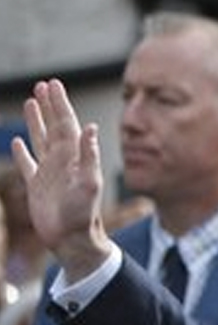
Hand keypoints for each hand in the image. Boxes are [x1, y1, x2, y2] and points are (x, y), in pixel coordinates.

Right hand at [12, 79, 112, 276]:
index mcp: (74, 157)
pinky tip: (18, 142)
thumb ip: (89, 156)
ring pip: (41, 139)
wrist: (73, 240)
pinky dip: (23, 152)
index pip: (67, 123)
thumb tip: (90, 128)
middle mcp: (62, 161)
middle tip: (44, 85)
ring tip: (32, 102)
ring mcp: (49, 172)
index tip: (53, 84)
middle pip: (54, 126)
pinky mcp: (37, 187)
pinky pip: (28, 164)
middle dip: (49, 105)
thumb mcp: (89, 183)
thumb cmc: (84, 215)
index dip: (60, 104)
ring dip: (37, 121)